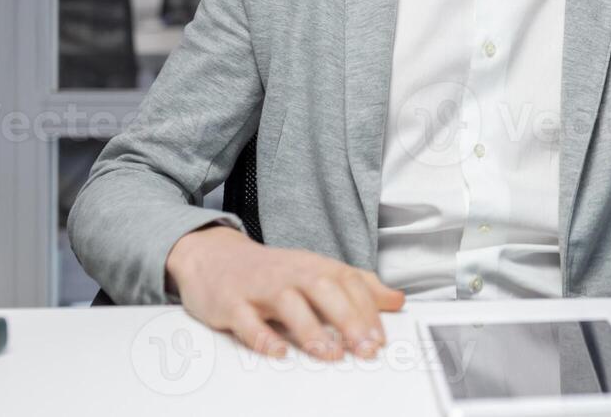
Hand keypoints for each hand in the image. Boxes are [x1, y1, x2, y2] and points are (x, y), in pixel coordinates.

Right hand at [165, 225, 405, 360]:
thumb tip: (397, 299)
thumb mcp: (317, 271)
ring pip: (289, 303)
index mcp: (314, 266)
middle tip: (365, 348)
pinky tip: (279, 352)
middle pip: (324, 288)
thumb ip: (358, 286)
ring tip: (331, 354)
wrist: (214, 257)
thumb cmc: (271, 271)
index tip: (380, 339)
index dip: (367, 310)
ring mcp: (260, 288)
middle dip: (348, 318)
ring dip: (311, 330)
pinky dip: (263, 338)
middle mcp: (290, 273)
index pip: (348, 282)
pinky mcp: (232, 303)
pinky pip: (247, 321)